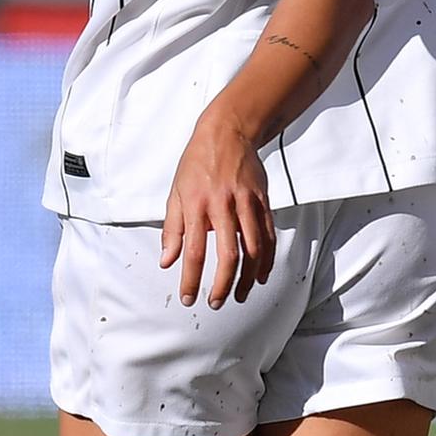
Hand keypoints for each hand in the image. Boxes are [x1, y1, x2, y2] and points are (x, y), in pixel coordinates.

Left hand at [160, 116, 273, 308]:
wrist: (227, 132)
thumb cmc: (196, 164)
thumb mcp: (175, 193)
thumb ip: (172, 229)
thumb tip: (167, 261)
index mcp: (196, 205)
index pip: (193, 251)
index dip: (190, 279)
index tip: (188, 299)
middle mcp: (222, 205)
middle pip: (228, 254)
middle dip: (223, 285)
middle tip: (217, 303)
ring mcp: (246, 202)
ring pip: (253, 248)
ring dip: (247, 278)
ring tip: (240, 295)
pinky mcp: (262, 200)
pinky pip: (268, 236)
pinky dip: (266, 260)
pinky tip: (260, 275)